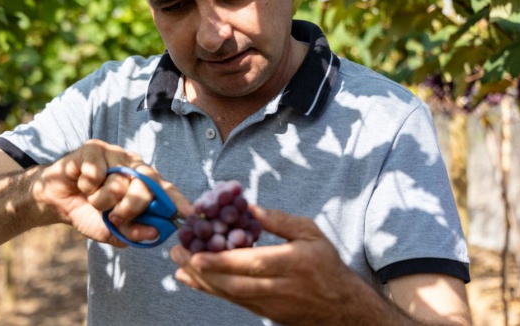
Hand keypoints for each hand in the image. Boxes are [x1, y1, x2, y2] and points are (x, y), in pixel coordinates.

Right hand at [33, 139, 190, 246]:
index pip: (165, 188)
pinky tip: (82, 183)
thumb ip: (132, 232)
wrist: (57, 201)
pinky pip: (95, 173)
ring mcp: (114, 154)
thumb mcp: (111, 229)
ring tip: (92, 196)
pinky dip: (85, 185)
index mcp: (142, 183)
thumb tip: (155, 233)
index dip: (177, 199)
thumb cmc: (88, 212)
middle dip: (129, 208)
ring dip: (100, 200)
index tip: (189, 213)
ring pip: (117, 183)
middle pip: (143, 187)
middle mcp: (133, 165)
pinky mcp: (93, 148)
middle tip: (115, 215)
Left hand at [170, 205, 382, 324]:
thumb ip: (281, 221)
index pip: (254, 264)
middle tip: (177, 254)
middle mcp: (281, 287)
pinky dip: (211, 290)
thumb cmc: (325, 264)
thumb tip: (250, 207)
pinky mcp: (264, 312)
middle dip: (202, 271)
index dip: (224, 261)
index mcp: (294, 263)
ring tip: (179, 265)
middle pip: (235, 283)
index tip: (198, 254)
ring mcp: (271, 304)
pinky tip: (193, 279)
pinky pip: (233, 302)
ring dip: (202, 281)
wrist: (341, 306)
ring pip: (231, 295)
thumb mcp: (311, 233)